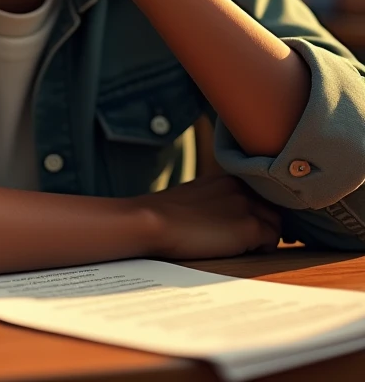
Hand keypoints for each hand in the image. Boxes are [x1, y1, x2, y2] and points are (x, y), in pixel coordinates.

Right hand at [134, 175, 280, 259]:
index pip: (259, 194)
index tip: (251, 226)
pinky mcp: (249, 227)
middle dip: (265, 224)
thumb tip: (226, 217)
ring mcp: (247, 205)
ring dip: (265, 236)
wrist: (154, 221)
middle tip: (252, 241)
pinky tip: (241, 251)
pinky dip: (262, 248)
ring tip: (244, 247)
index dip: (258, 212)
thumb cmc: (167, 214)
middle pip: (271, 207)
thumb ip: (216, 200)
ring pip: (276, 223)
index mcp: (227, 178)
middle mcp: (241, 187)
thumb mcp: (196, 196)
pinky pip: (272, 239)